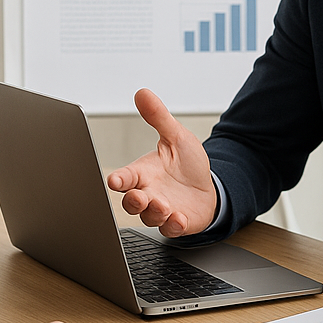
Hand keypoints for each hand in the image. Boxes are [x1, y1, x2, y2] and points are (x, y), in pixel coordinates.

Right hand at [106, 88, 216, 237]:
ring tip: (164, 205)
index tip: (114, 181)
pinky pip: (170, 229)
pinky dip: (173, 225)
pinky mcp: (176, 223)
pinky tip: (179, 218)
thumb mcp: (176, 136)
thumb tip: (143, 93)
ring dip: (154, 213)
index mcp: (143, 173)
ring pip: (149, 217)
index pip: (125, 177)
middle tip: (139, 197)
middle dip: (133, 202)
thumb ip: (158, 117)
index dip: (119, 180)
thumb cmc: (186, 164)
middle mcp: (149, 193)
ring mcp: (161, 210)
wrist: (209, 186)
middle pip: (131, 202)